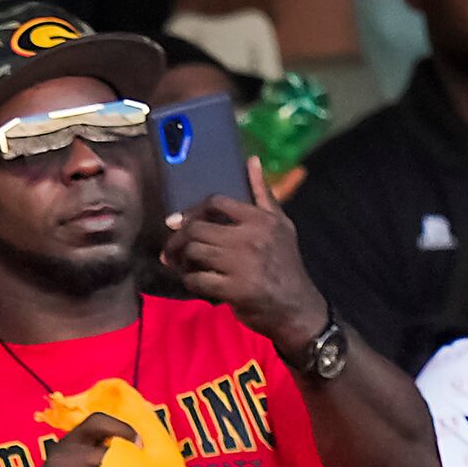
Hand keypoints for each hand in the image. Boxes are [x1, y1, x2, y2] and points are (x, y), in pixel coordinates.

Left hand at [158, 158, 327, 353]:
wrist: (296, 306)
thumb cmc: (284, 263)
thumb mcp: (281, 224)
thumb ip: (262, 193)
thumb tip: (251, 160)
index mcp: (259, 218)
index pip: (215, 202)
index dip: (193, 212)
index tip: (183, 223)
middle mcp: (250, 237)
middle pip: (196, 228)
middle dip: (178, 239)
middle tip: (172, 250)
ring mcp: (241, 263)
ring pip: (193, 252)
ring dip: (180, 260)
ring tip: (181, 265)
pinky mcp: (233, 289)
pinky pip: (196, 279)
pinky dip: (189, 281)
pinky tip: (194, 282)